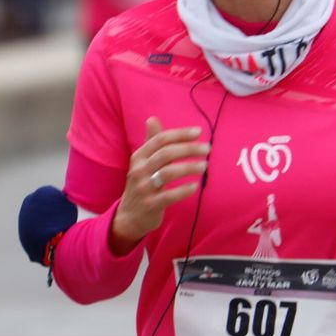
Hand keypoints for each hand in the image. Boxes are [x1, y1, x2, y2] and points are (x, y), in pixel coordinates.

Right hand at [109, 117, 208, 254]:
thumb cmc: (142, 184)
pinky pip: (170, 195)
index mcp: (138, 157)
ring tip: (204, 166)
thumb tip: (152, 119)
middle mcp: (139, 170)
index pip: (160, 140)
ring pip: (168, 173)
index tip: (198, 132)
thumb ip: (150, 142)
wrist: (129, 216)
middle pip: (165, 154)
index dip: (180, 134)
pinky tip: (195, 186)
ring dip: (189, 168)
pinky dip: (184, 190)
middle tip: (207, 148)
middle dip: (188, 149)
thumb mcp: (142, 163)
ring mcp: (144, 188)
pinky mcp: (151, 205)